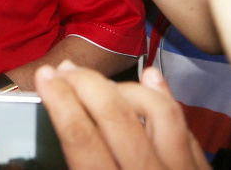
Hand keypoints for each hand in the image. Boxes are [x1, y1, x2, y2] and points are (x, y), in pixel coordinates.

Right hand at [35, 61, 208, 169]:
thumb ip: (69, 166)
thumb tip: (46, 138)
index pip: (82, 137)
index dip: (60, 101)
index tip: (45, 77)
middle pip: (116, 115)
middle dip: (86, 83)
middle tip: (65, 70)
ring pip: (156, 110)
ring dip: (125, 87)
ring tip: (102, 80)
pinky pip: (185, 124)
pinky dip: (164, 97)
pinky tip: (149, 78)